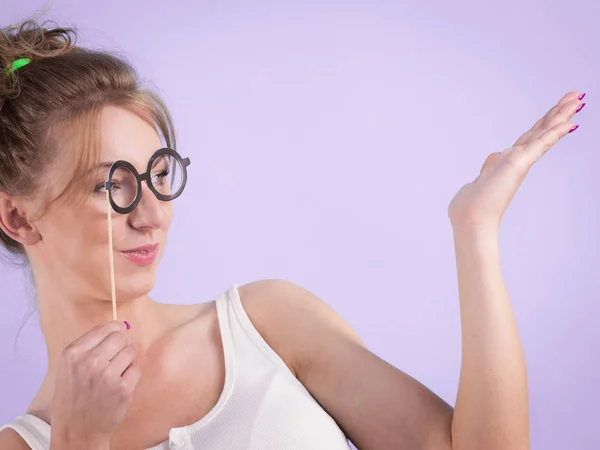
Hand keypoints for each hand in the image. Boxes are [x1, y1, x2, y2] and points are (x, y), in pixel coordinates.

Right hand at [49, 321, 140, 446]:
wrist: (76, 431)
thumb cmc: (74, 397)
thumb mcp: (70, 367)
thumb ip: (91, 346)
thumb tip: (122, 326)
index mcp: (73, 353)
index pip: (104, 328)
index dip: (116, 327)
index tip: (122, 328)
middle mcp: (89, 362)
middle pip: (121, 337)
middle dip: (122, 345)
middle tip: (115, 359)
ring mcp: (107, 375)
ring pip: (130, 352)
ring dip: (126, 361)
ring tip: (113, 376)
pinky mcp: (123, 388)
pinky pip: (136, 369)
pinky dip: (131, 376)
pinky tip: (118, 387)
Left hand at [448, 91, 584, 231]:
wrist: (471, 220)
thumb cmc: (472, 207)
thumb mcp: (479, 179)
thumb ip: (489, 166)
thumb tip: (493, 156)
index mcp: (509, 163)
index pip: (530, 137)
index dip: (544, 123)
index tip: (558, 109)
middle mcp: (517, 161)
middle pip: (540, 131)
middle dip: (557, 113)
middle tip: (576, 96)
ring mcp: (519, 163)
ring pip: (543, 133)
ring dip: (560, 116)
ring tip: (576, 100)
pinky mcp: (518, 165)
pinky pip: (539, 145)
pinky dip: (553, 133)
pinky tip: (569, 123)